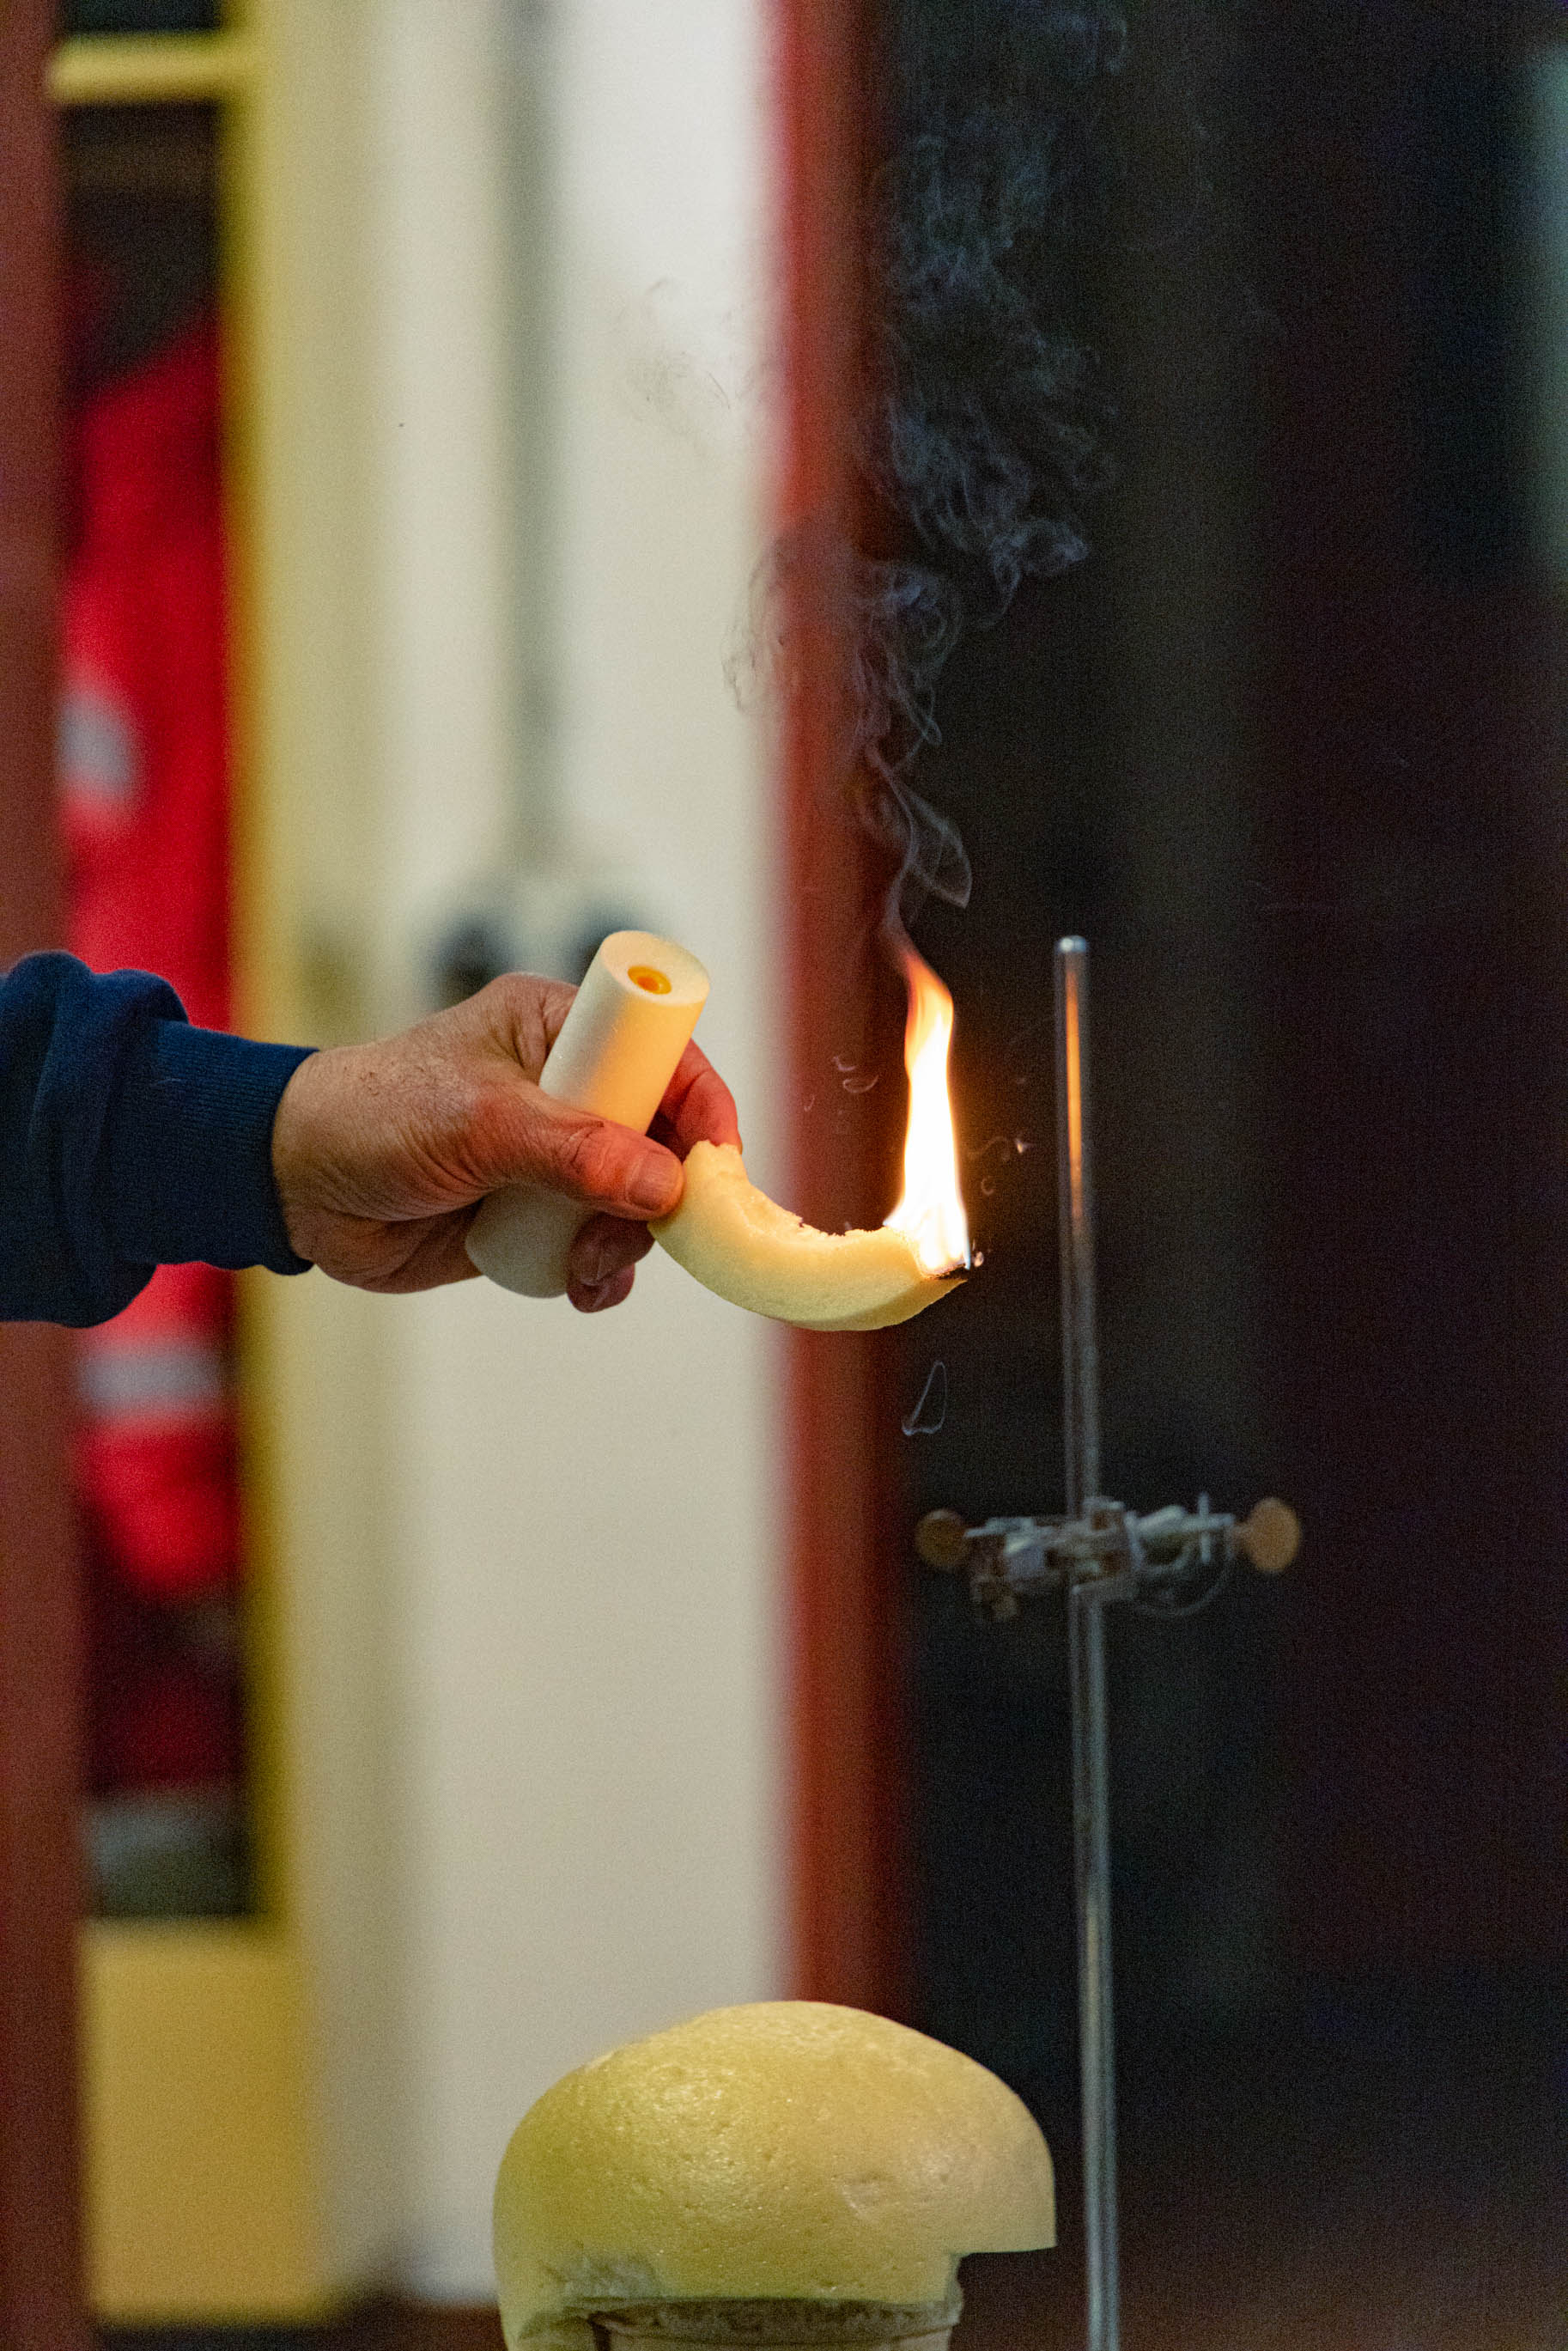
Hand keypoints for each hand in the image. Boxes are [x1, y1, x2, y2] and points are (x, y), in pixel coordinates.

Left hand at [270, 973, 740, 1310]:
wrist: (296, 1186)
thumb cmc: (373, 1118)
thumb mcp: (476, 1123)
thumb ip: (573, 1151)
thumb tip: (665, 1184)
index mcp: (559, 1028)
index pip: (663, 1052)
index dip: (700, 1103)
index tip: (715, 1162)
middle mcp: (570, 1087)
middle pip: (666, 1137)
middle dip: (662, 1192)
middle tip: (632, 1228)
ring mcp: (558, 1155)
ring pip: (641, 1203)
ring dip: (626, 1242)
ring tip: (582, 1262)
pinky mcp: (540, 1214)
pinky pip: (603, 1247)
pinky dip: (602, 1274)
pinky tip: (577, 1286)